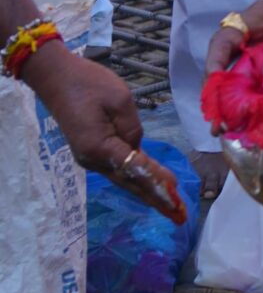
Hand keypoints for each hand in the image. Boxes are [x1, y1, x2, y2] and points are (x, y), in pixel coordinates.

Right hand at [24, 42, 184, 223]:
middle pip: (129, 182)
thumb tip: (136, 147)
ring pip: (124, 178)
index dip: (156, 181)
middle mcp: (92, 160)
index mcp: (99, 147)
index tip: (175, 194)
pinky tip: (149, 185)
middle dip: (155, 197)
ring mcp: (89, 158)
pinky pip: (118, 169)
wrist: (55, 77)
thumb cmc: (88, 84)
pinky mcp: (90, 152)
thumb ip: (132, 128)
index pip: (135, 168)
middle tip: (177, 214)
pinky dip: (135, 178)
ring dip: (146, 191)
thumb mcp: (119, 100)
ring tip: (169, 205)